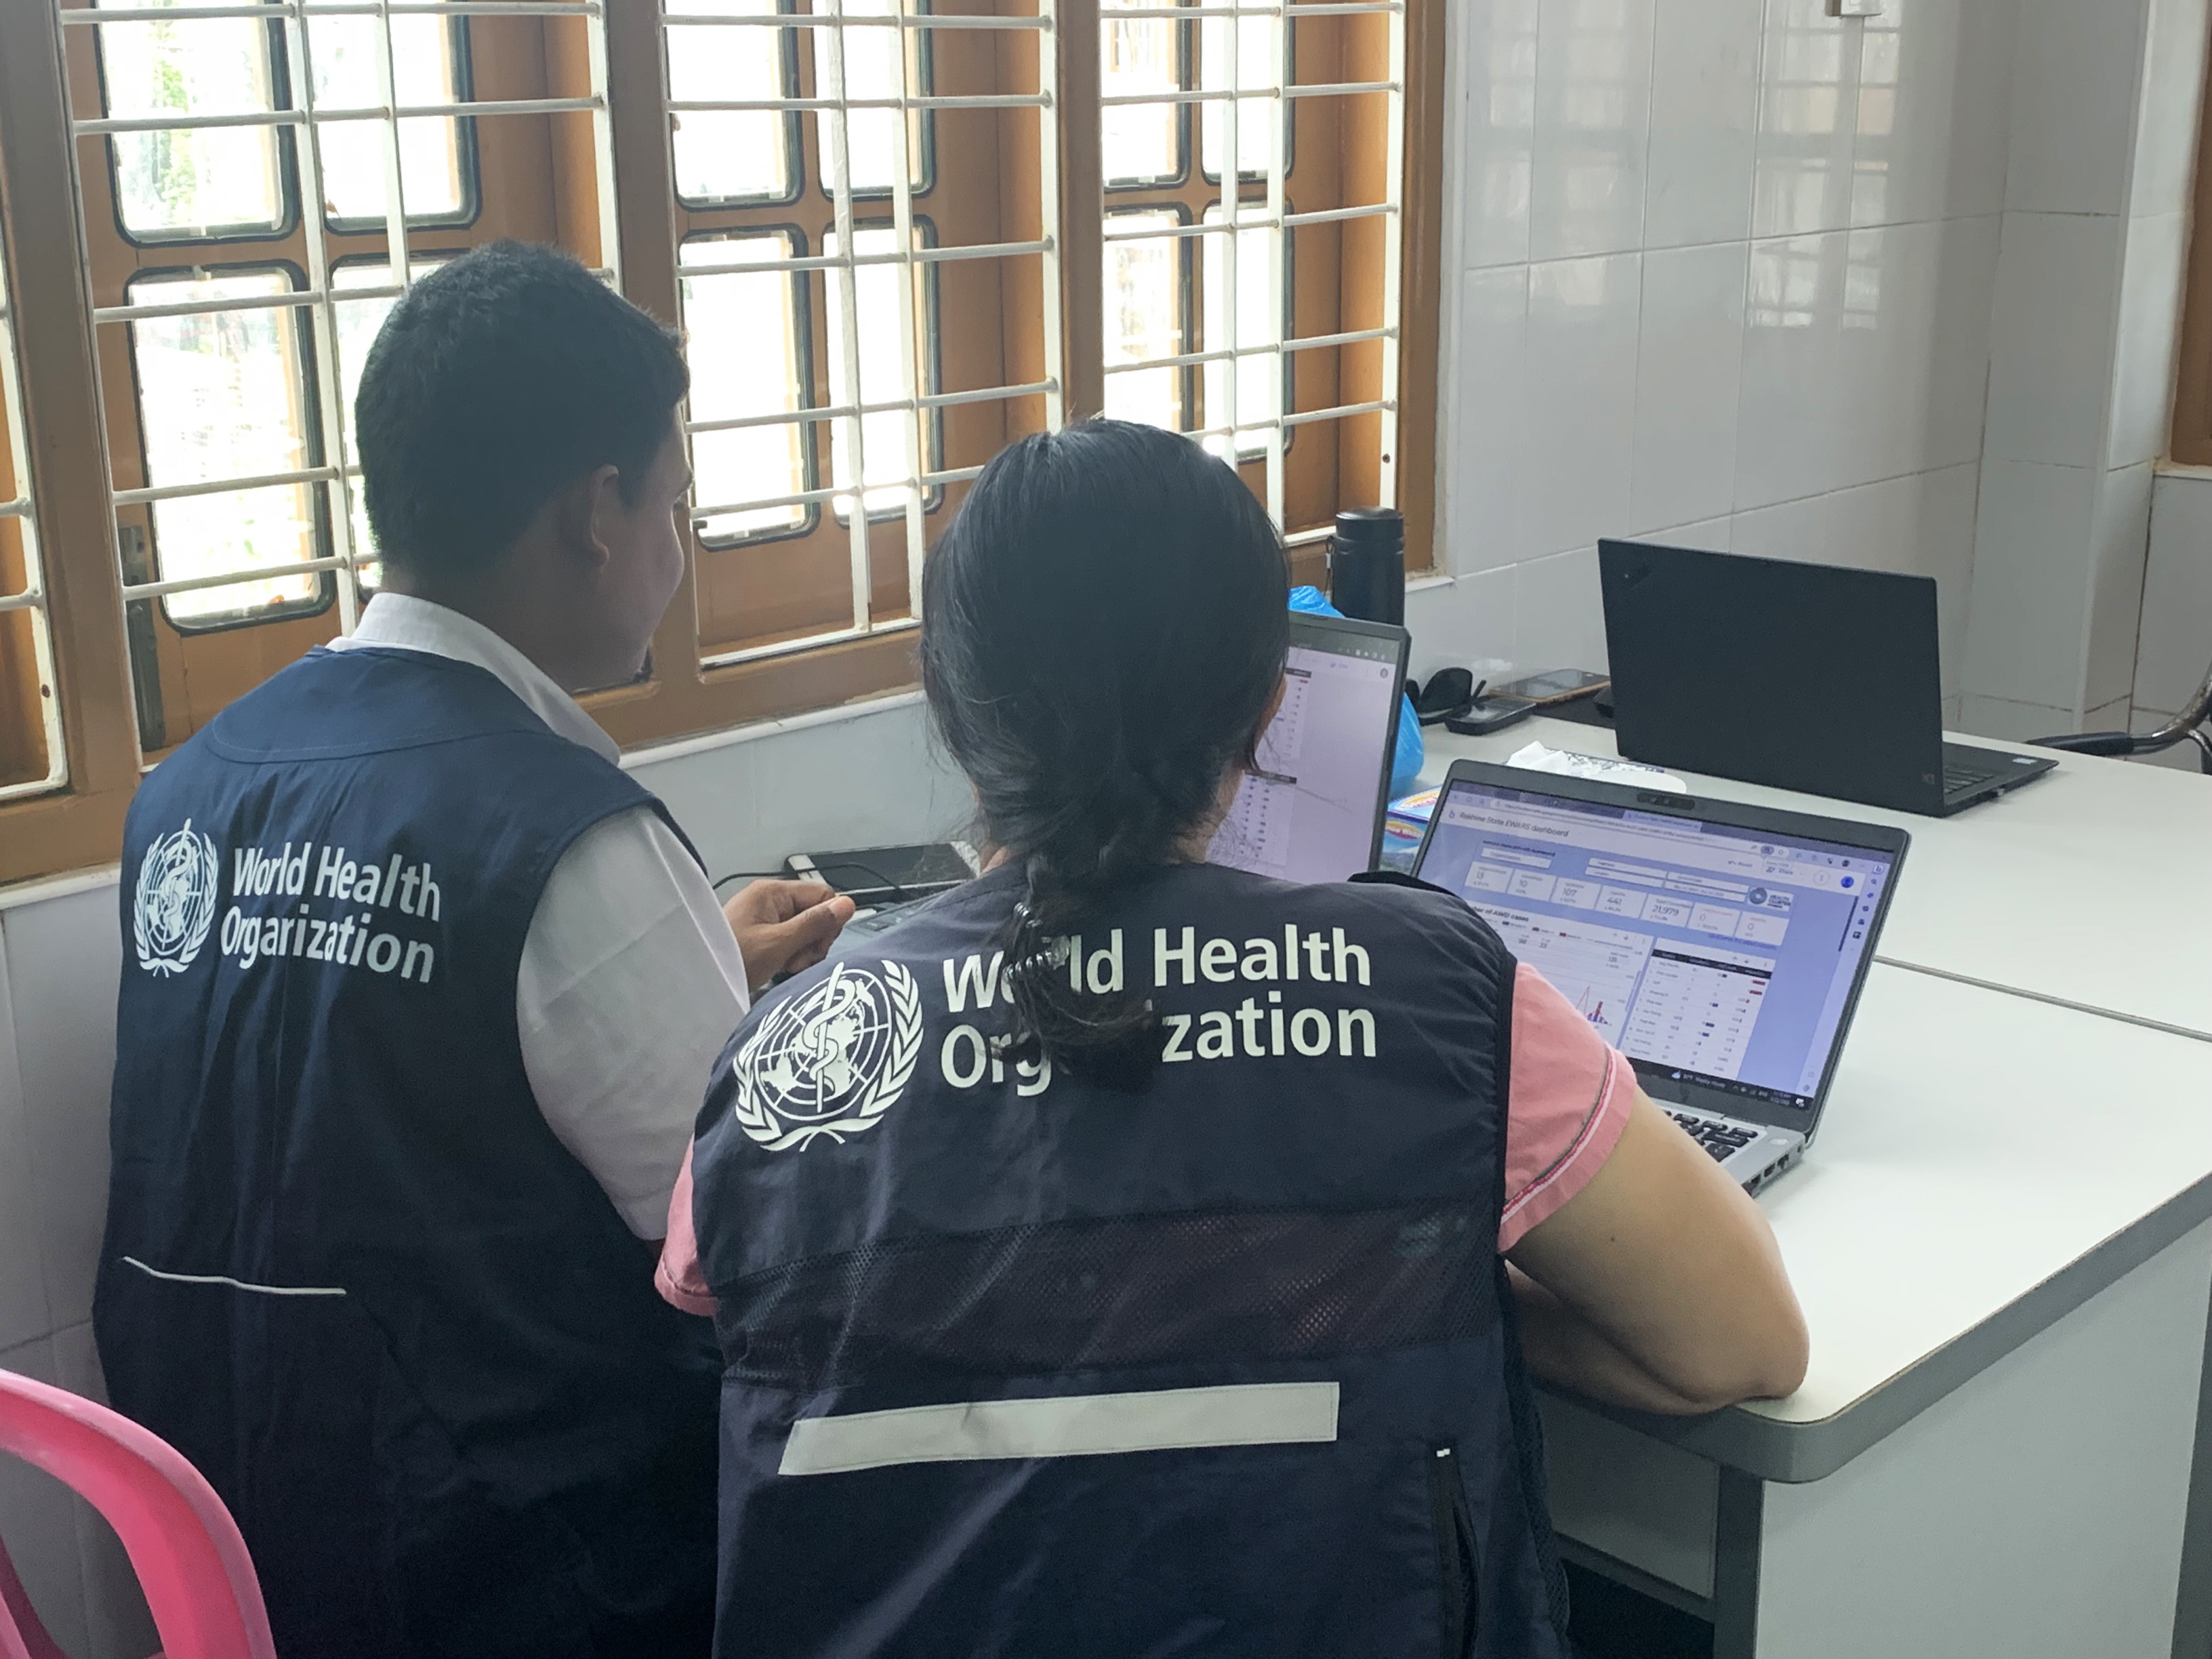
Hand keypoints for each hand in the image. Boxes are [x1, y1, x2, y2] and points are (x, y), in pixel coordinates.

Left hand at [724, 880, 856, 991]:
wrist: (696, 981)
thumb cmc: (733, 959)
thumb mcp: (779, 943)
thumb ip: (814, 923)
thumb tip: (848, 904)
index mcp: (773, 893)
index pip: (822, 895)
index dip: (828, 921)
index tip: (817, 946)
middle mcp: (768, 900)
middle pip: (813, 913)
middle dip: (813, 940)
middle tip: (797, 961)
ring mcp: (762, 918)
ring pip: (802, 930)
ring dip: (801, 951)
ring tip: (784, 967)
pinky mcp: (758, 935)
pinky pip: (786, 940)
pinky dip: (788, 956)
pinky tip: (778, 968)